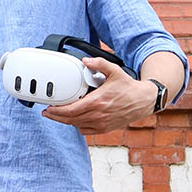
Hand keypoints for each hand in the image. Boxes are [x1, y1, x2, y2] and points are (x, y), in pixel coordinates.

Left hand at [42, 56, 156, 134]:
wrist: (143, 101)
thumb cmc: (129, 87)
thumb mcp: (114, 71)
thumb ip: (99, 63)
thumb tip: (86, 61)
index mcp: (98, 102)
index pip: (71, 110)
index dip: (57, 111)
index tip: (49, 108)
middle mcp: (99, 115)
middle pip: (71, 119)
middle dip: (56, 117)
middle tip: (48, 113)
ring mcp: (102, 123)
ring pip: (77, 125)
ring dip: (65, 121)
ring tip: (57, 115)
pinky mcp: (105, 129)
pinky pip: (86, 130)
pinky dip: (77, 126)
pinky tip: (73, 120)